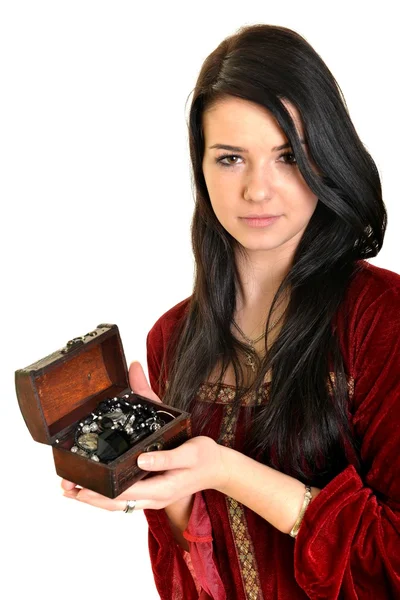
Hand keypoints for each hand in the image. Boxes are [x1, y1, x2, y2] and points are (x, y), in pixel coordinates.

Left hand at [61, 361, 229, 510]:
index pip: (122, 494)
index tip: (79, 485)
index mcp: (161, 489)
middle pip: (114, 503)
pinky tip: (97, 490)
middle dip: (89, 497)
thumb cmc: (205, 457)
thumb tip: (141, 459)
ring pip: (118, 504)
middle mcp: (154, 497)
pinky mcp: (153, 492)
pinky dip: (107, 496)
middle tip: (65, 488)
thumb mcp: (189, 452)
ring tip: (72, 492)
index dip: (98, 491)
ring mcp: (153, 497)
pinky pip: (125, 499)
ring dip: (95, 499)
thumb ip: (165, 457)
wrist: (218, 468)